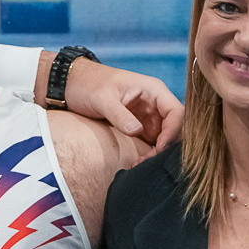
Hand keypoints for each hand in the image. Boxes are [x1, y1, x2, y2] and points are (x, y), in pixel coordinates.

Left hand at [63, 60, 183, 154]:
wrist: (72, 85)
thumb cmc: (88, 84)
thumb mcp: (102, 98)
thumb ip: (119, 114)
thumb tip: (136, 131)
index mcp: (153, 90)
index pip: (176, 112)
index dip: (173, 131)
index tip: (160, 148)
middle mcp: (155, 103)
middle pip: (173, 127)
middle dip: (165, 145)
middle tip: (148, 162)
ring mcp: (148, 115)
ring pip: (163, 137)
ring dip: (156, 152)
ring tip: (140, 164)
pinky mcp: (138, 126)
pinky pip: (150, 141)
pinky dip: (147, 152)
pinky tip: (137, 162)